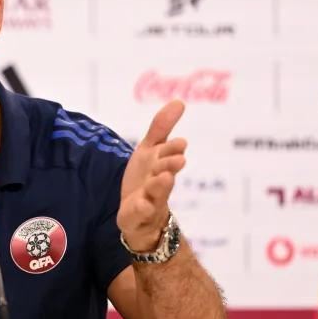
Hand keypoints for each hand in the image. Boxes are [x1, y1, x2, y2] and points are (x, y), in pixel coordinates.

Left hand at [117, 100, 186, 251]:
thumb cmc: (147, 178)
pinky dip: (141, 209)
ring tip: (164, 177)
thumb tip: (179, 101)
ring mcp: (149, 200)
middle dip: (170, 165)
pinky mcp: (136, 216)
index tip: (180, 143)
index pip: (168, 154)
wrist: (142, 217)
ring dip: (160, 185)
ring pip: (156, 193)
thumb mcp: (150, 150)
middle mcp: (158, 182)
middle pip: (165, 172)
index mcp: (160, 164)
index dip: (173, 149)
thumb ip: (161, 127)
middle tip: (178, 160)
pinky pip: (139, 214)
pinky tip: (141, 204)